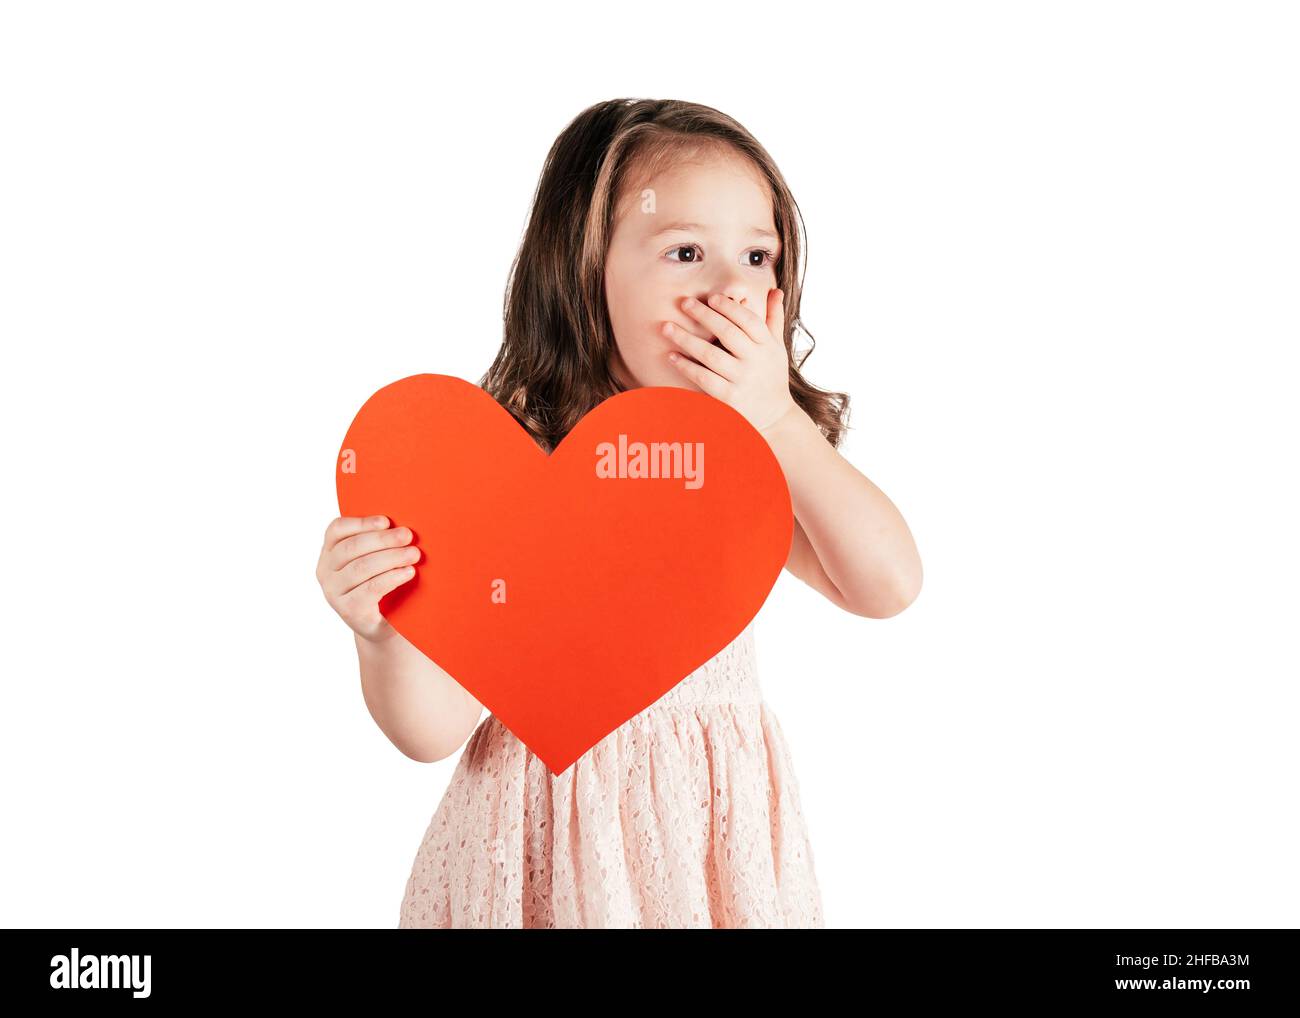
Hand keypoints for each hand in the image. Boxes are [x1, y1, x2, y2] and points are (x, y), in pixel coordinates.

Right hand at [316, 515, 420, 642]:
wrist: (382, 625)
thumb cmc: (382, 584)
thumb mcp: (375, 560)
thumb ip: (379, 543)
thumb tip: (402, 524)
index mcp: (330, 552)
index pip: (337, 530)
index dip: (361, 523)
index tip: (386, 521)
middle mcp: (326, 571)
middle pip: (352, 548)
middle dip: (382, 539)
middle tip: (408, 535)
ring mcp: (334, 592)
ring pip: (361, 567)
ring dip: (391, 557)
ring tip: (414, 554)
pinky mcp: (348, 610)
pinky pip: (370, 588)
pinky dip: (392, 577)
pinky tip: (408, 572)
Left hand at [663, 287, 799, 433]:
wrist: (775, 418)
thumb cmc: (772, 376)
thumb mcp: (778, 348)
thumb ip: (774, 318)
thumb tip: (776, 290)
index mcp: (767, 346)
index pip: (749, 320)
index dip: (730, 308)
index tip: (712, 298)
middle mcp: (755, 361)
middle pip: (728, 333)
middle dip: (705, 316)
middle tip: (684, 303)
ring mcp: (741, 380)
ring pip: (711, 355)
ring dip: (687, 340)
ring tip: (667, 327)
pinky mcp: (729, 398)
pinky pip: (704, 378)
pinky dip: (687, 367)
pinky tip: (672, 356)